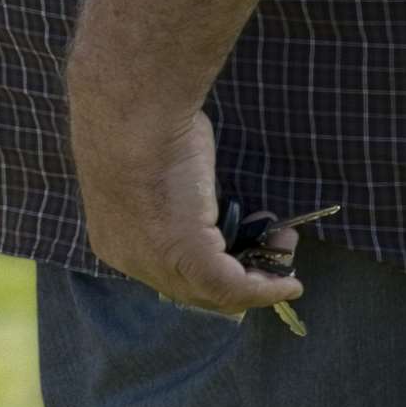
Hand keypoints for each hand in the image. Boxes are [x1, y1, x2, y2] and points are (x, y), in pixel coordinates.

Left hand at [67, 89, 302, 316]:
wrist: (136, 115)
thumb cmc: (146, 124)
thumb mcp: (160, 163)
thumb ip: (178, 194)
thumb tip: (205, 202)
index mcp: (116, 235)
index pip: (164, 268)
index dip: (208, 262)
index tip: (240, 247)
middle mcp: (131, 259)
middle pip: (192, 287)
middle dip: (240, 272)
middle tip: (272, 248)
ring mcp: (157, 265)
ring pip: (215, 291)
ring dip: (259, 277)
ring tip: (283, 248)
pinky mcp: (188, 259)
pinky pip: (233, 287)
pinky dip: (266, 289)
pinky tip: (290, 283)